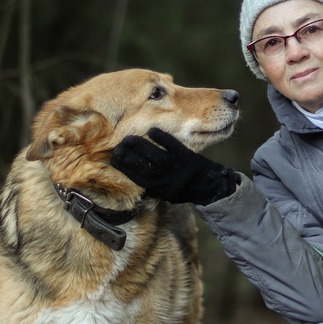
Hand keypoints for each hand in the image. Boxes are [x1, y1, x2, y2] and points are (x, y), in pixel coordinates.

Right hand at [110, 128, 235, 205]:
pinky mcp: (184, 155)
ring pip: (152, 153)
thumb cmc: (185, 189)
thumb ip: (152, 187)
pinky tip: (152, 129)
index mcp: (159, 188)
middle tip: (118, 147)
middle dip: (127, 156)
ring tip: (128, 138)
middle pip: (141, 165)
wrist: (209, 186)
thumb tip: (132, 180)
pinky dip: (160, 136)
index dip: (124, 168)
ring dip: (139, 145)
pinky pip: (170, 143)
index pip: (136, 178)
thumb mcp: (168, 194)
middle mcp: (165, 178)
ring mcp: (174, 165)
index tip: (114, 160)